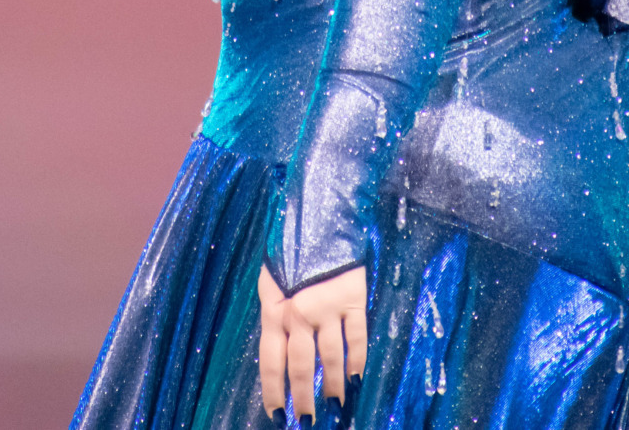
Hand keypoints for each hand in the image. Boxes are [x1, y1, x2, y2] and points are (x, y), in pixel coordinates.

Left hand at [258, 264, 367, 421]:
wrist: (320, 219)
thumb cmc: (290, 249)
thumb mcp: (271, 280)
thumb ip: (275, 314)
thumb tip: (279, 351)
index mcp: (274, 310)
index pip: (271, 361)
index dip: (273, 391)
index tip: (277, 414)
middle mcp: (299, 314)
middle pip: (302, 367)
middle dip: (303, 398)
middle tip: (307, 420)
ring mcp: (328, 308)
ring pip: (331, 359)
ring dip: (333, 387)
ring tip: (334, 407)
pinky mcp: (353, 301)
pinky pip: (357, 339)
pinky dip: (357, 362)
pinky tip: (356, 379)